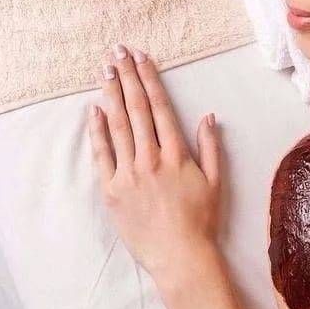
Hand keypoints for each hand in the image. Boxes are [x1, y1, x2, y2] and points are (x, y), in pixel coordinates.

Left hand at [88, 44, 222, 285]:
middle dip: (126, 77)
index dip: (149, 78)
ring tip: (105, 71)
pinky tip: (93, 109)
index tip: (141, 57)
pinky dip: (96, 130)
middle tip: (117, 52)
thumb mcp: (216, 181)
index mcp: (177, 153)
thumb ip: (210, 147)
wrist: (180, 256)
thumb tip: (208, 116)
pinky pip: (101, 155)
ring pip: (117, 125)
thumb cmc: (201, 220)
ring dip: (111, 95)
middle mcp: (151, 157)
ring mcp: (129, 173)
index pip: (160, 106)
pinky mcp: (111, 190)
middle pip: (136, 108)